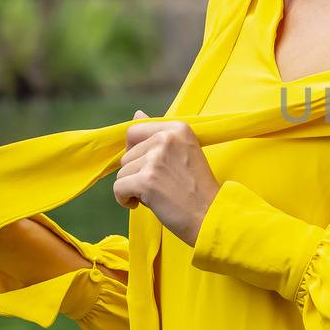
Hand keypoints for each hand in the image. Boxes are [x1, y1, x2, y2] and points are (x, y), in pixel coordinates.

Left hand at [114, 108, 220, 246]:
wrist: (210, 216)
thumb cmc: (197, 189)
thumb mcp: (184, 152)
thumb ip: (159, 134)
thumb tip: (137, 113)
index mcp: (178, 128)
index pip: (136, 131)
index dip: (136, 152)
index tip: (152, 167)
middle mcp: (166, 138)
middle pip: (127, 154)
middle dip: (136, 173)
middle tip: (161, 185)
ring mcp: (155, 158)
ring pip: (122, 172)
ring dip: (133, 187)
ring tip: (157, 195)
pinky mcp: (146, 179)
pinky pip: (118, 188)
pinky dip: (125, 199)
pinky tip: (142, 204)